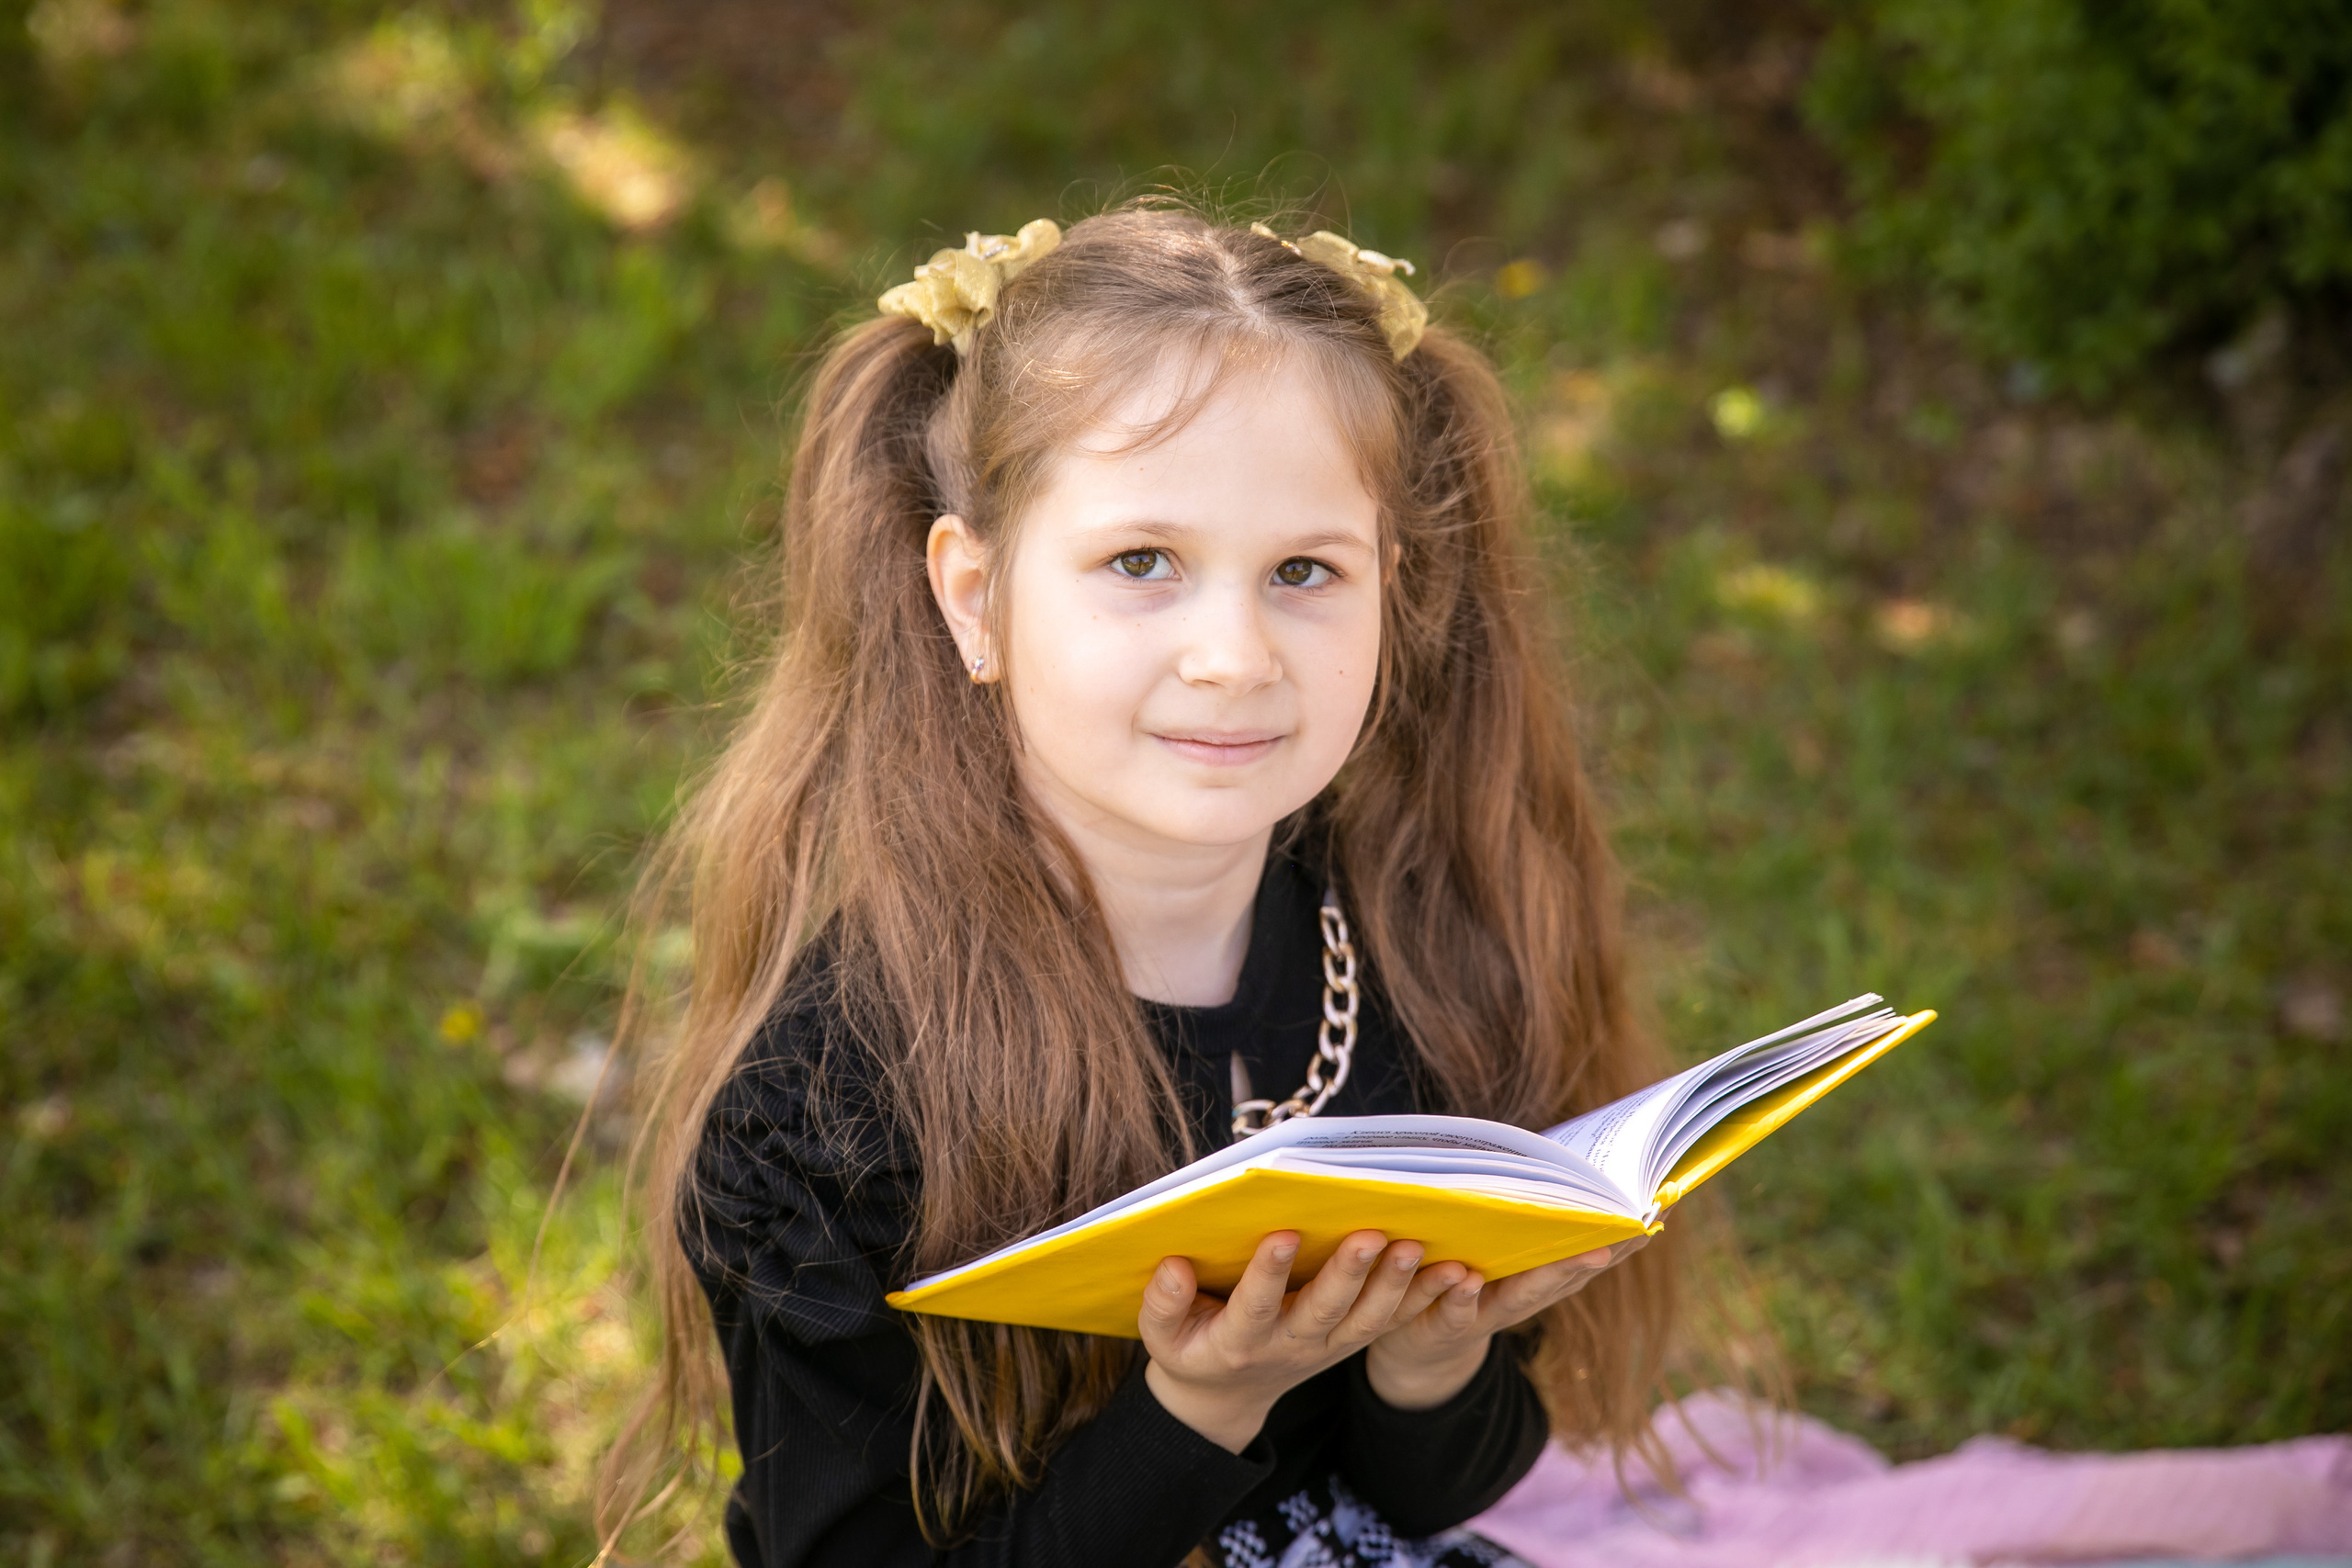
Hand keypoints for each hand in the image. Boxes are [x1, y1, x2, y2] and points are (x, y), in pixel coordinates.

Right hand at [1140, 1229, 1439, 1452]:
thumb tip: (1171, 1265)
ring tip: (1418, 1247)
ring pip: (1369, 1320)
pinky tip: (1457, 1270)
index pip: (1255, 1307)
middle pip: (1325, 1311)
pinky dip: (1425, 1298)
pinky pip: (1393, 1321)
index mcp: (1240, 1341)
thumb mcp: (1160, 1337)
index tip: (1283, 1235)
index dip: (1267, 1274)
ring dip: (1398, 1286)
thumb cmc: (1190, 1349)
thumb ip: (1162, 1303)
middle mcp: (1291, 1345)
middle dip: (1348, 1274)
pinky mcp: (1351, 1340)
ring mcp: (1327, 1346)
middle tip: (1370, 1234)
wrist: (1225, 1399)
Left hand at [1362, 1235, 1650, 1410]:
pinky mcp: (1446, 1327)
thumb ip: (1516, 1212)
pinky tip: (1466, 1278)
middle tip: (1632, 1232)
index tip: (1664, 1208)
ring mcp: (1487, 1315)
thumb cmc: (1460, 1273)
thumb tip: (1550, 1159)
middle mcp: (1523, 1297)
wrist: (1417, 1343)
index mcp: (1539, 1273)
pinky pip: (1454, 1312)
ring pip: (1520, 1297)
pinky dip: (1460, 1296)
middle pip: (1566, 1276)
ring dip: (1550, 1276)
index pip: (1589, 1253)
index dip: (1627, 1237)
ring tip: (1583, 1254)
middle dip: (1602, 1252)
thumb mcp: (1493, 1242)